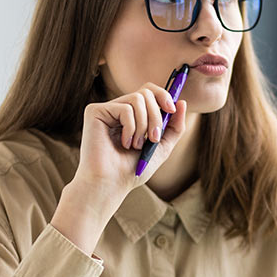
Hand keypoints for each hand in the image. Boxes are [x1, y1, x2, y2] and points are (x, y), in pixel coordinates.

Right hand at [51, 84, 187, 253]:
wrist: (111, 184)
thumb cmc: (132, 170)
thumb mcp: (162, 147)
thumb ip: (174, 126)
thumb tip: (182, 102)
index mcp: (132, 115)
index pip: (149, 91)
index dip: (164, 95)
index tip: (172, 108)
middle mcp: (118, 109)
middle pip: (146, 92)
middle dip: (157, 116)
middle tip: (154, 138)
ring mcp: (106, 109)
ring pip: (137, 98)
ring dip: (144, 125)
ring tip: (136, 145)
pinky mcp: (95, 111)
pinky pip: (125, 108)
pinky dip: (131, 128)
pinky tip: (123, 143)